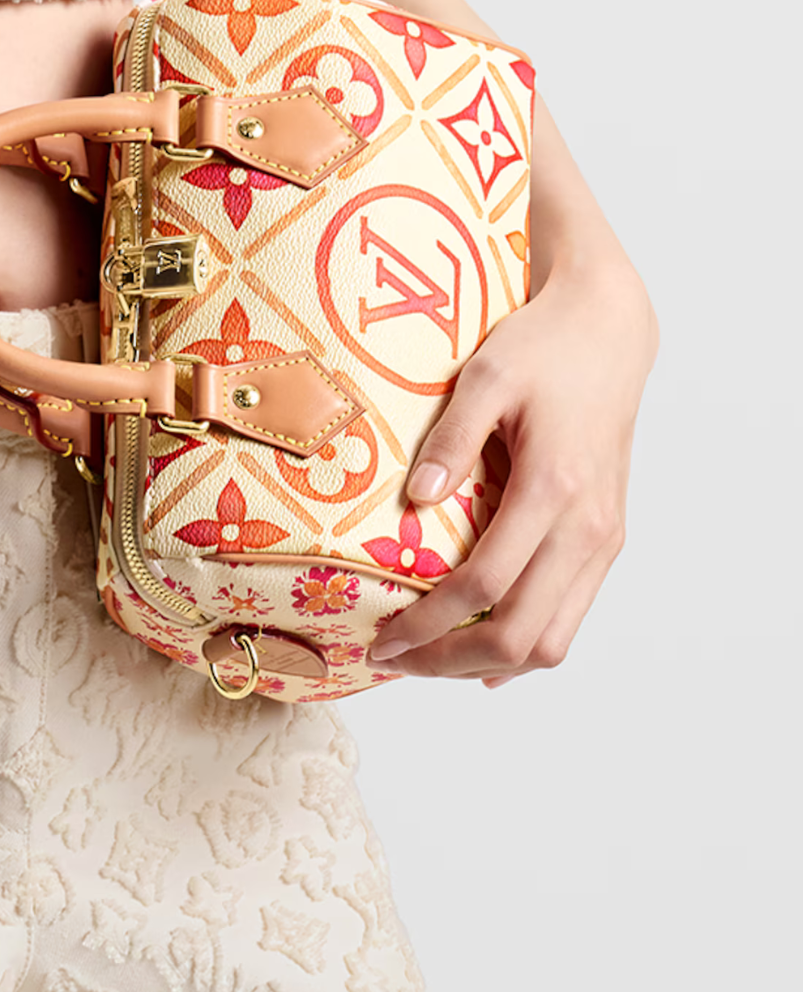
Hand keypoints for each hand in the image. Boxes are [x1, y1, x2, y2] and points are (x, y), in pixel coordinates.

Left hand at [367, 258, 657, 686]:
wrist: (609, 331)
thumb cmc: (543, 347)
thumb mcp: (486, 376)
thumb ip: (451, 440)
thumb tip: (415, 502)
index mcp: (554, 488)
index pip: (485, 585)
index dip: (430, 624)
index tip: (383, 638)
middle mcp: (588, 527)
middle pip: (522, 635)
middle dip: (451, 659)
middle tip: (394, 658)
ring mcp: (603, 538)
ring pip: (554, 640)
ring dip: (488, 661)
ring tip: (429, 658)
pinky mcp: (607, 538)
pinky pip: (569, 615)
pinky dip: (525, 643)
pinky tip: (482, 649)